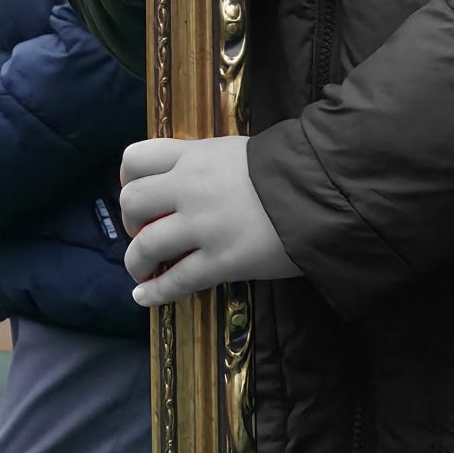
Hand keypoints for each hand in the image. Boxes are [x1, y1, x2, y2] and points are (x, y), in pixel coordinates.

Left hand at [117, 137, 299, 306]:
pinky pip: (177, 280)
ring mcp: (204, 225)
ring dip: (137, 262)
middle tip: (143, 234)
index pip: (135, 159)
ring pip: (146, 245)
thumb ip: (207, 167)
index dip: (127, 181)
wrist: (326, 191)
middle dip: (130, 222)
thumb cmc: (290, 169)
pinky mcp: (223, 260)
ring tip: (143, 271)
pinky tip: (146, 298)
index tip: (138, 198)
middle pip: (132, 202)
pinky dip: (156, 292)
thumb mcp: (238, 153)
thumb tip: (187, 183)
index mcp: (193, 156)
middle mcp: (189, 188)